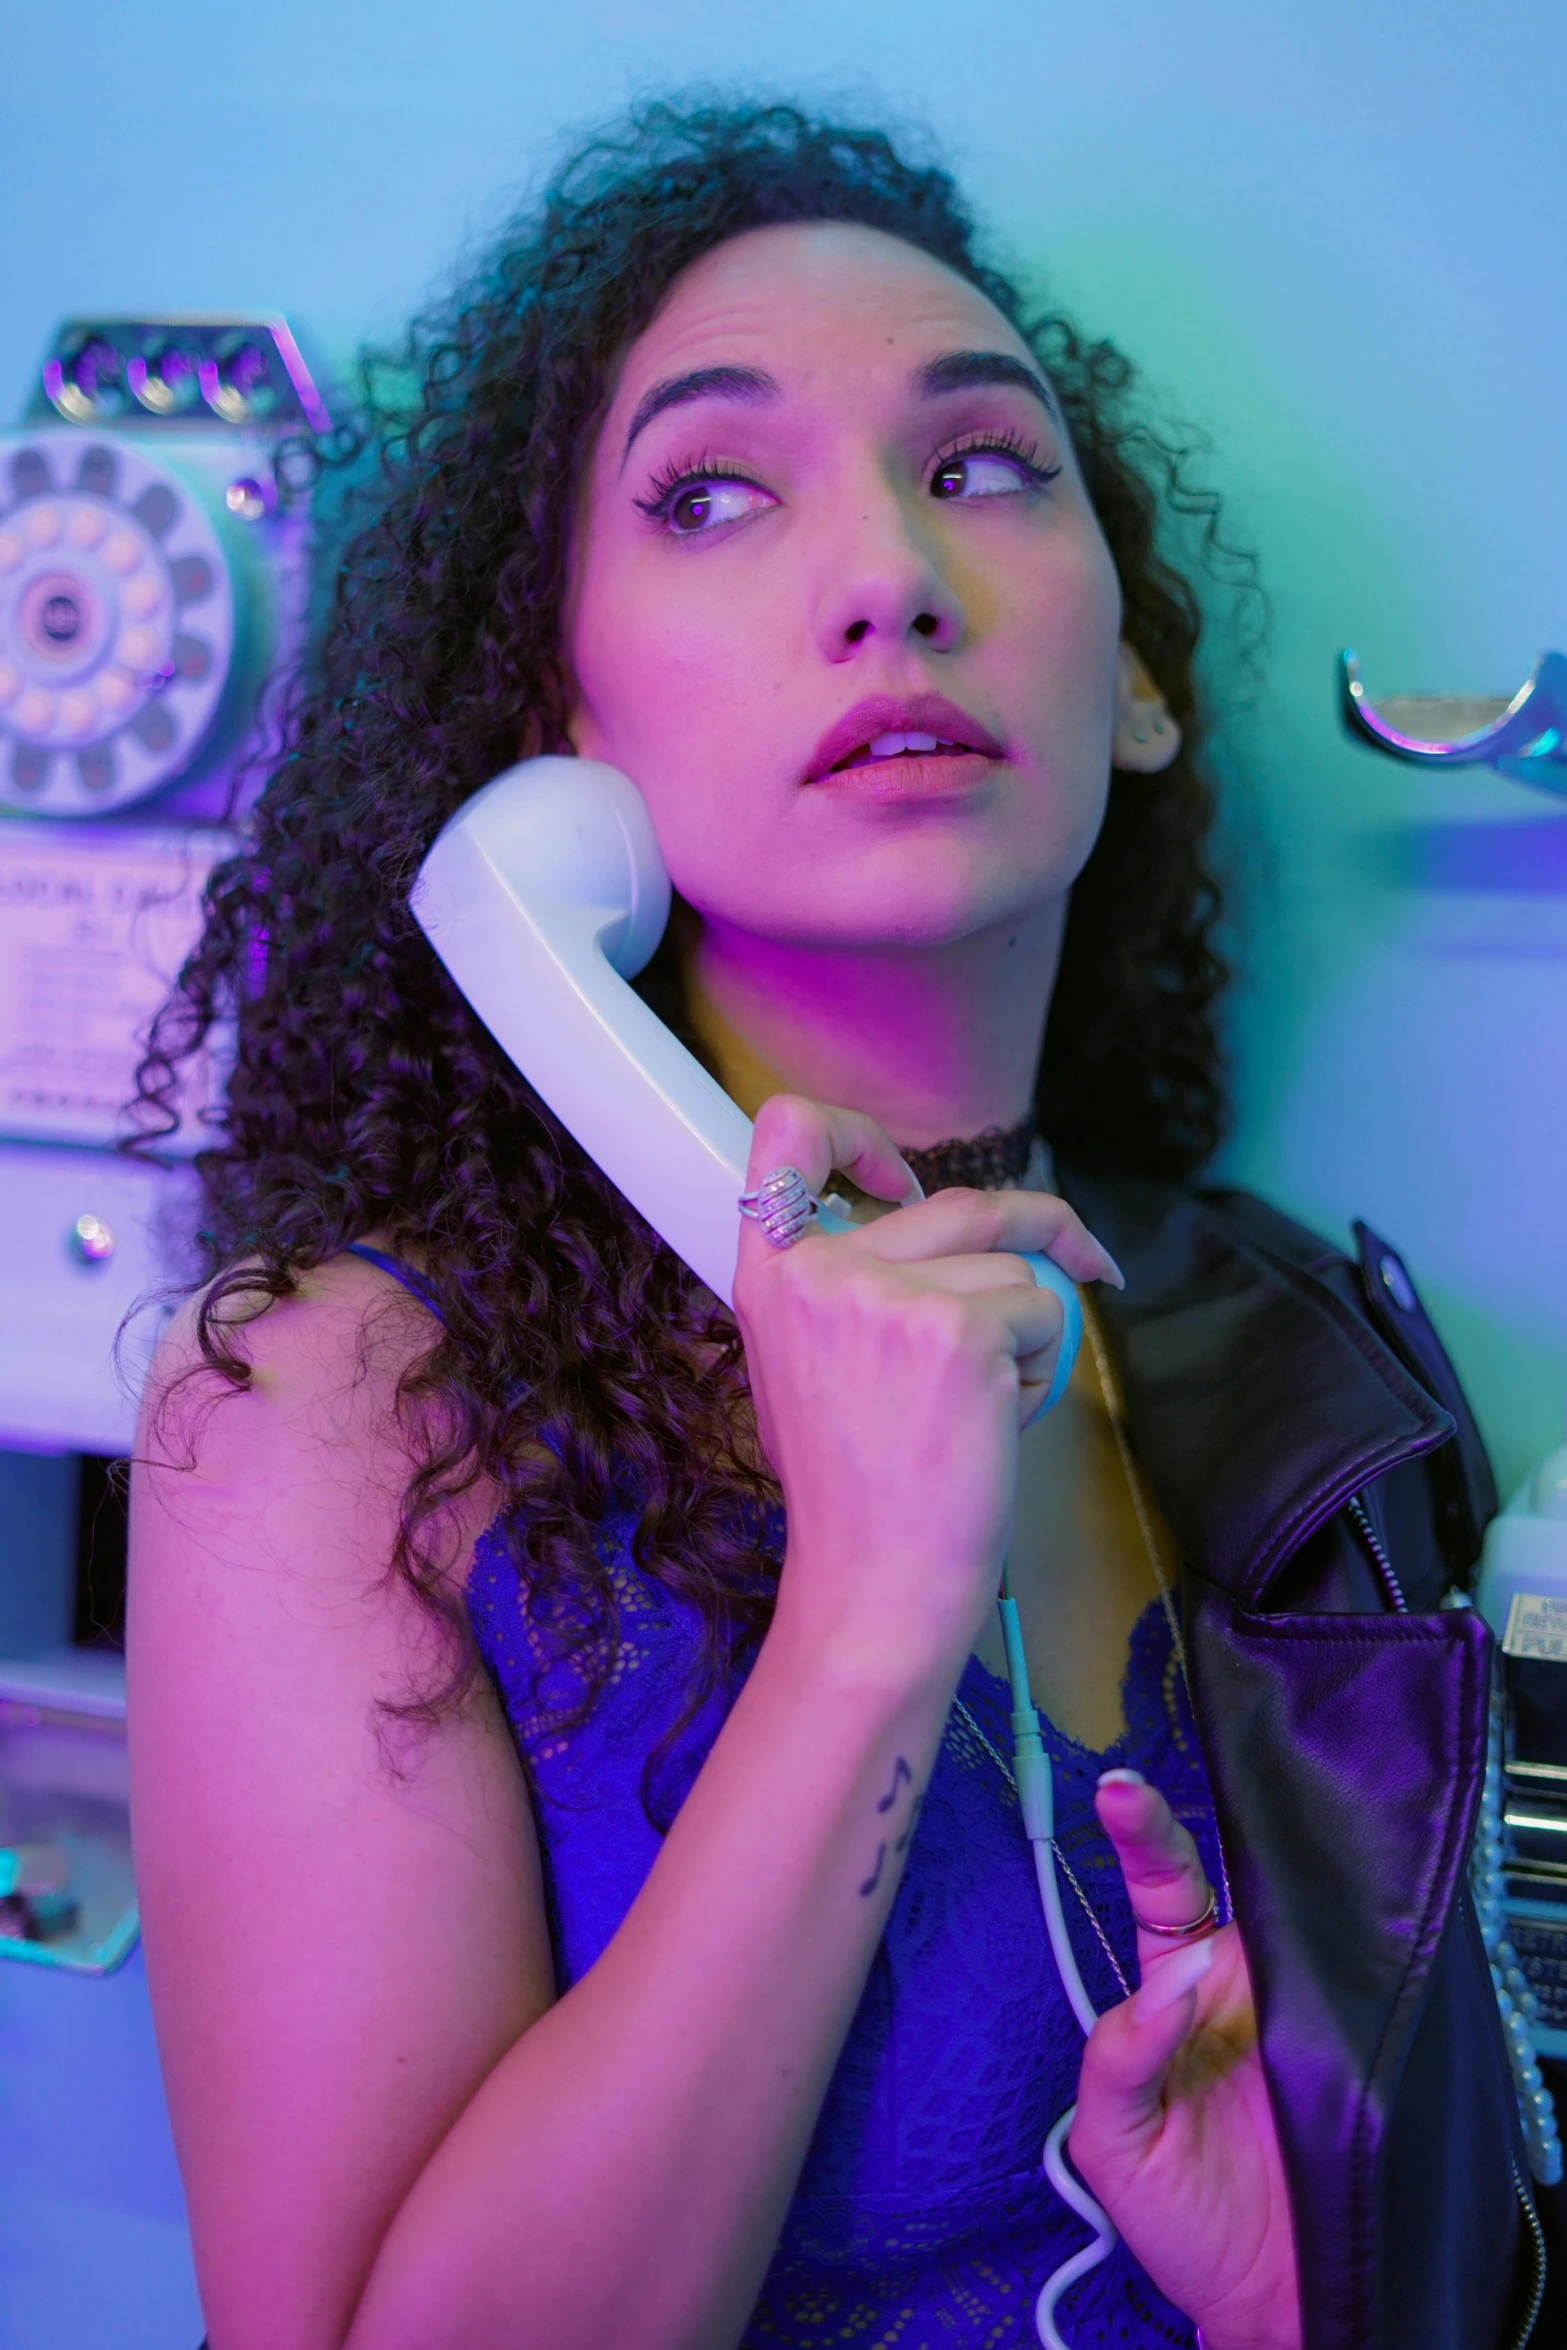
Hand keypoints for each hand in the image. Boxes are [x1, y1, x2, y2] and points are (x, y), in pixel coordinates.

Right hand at [734, 1094, 1119, 1679]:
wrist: (873, 1585)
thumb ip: (844, 1295)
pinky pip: (1045, 1312)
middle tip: (1088, 1261)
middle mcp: (819, 1269)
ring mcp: (889, 1294)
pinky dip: (1043, 1370)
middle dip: (1045, 1226)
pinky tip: (996, 1425)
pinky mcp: (961, 1329)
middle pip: (962, 1201)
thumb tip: (928, 1246)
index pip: (787, 1132)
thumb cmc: (852, 1497)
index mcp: (770, 1275)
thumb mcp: (803, 1372)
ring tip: (979, 1414)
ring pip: (1014, 1268)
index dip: (856, 1133)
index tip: (905, 1178)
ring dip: (1027, 1337)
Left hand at [1069, 1775, 1300, 2349]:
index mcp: (1175, 1990)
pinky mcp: (1351, 2045)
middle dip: (1222, 1826)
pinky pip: (1349, 1986)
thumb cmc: (1181, 2217)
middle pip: (1235, 1882)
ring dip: (1284, 1888)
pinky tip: (1327, 1942)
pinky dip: (1344, 1957)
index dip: (1142, 1835)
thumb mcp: (1111, 2144)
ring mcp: (1297, 2008)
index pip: (1157, 1893)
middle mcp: (1238, 1982)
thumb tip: (1164, 1986)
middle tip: (1202, 1784)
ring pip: (1294, 1921)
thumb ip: (1117, 2060)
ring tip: (1266, 1853)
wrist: (1268, 2299)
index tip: (1119, 1788)